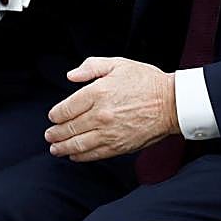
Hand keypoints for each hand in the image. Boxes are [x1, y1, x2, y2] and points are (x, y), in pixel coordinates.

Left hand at [46, 57, 176, 160]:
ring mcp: (108, 132)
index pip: (66, 108)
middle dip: (54, 133)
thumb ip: (91, 67)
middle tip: (49, 135)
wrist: (171, 103)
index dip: (55, 115)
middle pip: (68, 128)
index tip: (53, 117)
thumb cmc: (146, 82)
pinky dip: (79, 156)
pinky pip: (93, 154)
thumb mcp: (118, 64)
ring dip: (62, 147)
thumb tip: (71, 76)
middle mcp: (100, 114)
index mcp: (98, 92)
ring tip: (55, 148)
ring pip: (77, 144)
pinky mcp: (118, 146)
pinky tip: (73, 155)